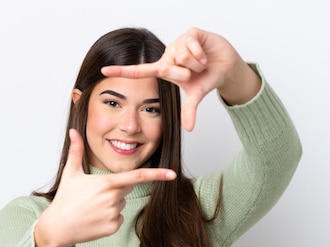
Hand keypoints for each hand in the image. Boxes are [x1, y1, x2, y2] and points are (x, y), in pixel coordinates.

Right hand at [34, 129, 175, 246]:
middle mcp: (113, 199)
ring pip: (122, 204)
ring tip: (92, 207)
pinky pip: (119, 218)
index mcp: (106, 183)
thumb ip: (76, 151)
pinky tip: (95, 218)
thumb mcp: (71, 173)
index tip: (172, 174)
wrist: (59, 227)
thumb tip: (73, 131)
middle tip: (95, 194)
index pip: (136, 176)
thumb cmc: (65, 199)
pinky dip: (110, 217)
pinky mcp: (113, 227)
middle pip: (126, 188)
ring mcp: (113, 214)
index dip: (157, 175)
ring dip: (112, 204)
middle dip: (116, 188)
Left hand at [101, 27, 260, 130]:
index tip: (103, 71)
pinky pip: (189, 45)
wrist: (226, 66)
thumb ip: (189, 110)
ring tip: (201, 63)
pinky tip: (204, 54)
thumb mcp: (196, 95)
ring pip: (180, 56)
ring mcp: (178, 43)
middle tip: (194, 73)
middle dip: (185, 75)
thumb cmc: (206, 78)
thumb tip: (189, 129)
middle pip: (167, 68)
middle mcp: (168, 55)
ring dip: (194, 64)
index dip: (121, 71)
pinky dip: (199, 53)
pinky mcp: (190, 33)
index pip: (139, 72)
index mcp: (165, 69)